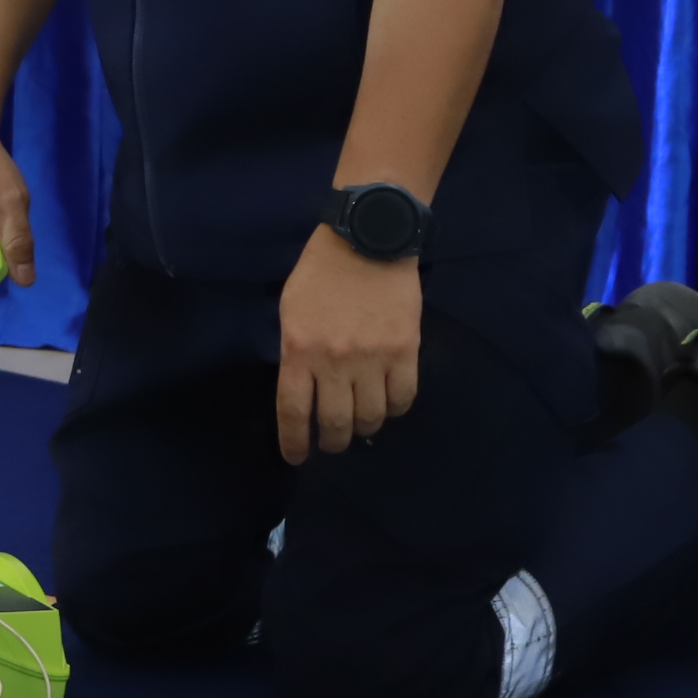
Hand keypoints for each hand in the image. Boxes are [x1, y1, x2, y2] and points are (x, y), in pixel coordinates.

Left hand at [276, 229, 421, 461]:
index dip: (294, 442)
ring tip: (360, 423)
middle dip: (331, 442)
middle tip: (332, 443)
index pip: (293, 412)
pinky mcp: (406, 351)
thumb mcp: (291, 311)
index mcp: (299, 349)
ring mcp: (373, 358)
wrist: (367, 240)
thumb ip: (295, 352)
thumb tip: (303, 390)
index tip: (296, 457)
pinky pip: (403, 398)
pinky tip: (387, 405)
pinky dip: (395, 410)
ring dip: (363, 428)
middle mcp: (335, 361)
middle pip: (335, 423)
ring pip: (371, 417)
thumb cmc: (321, 273)